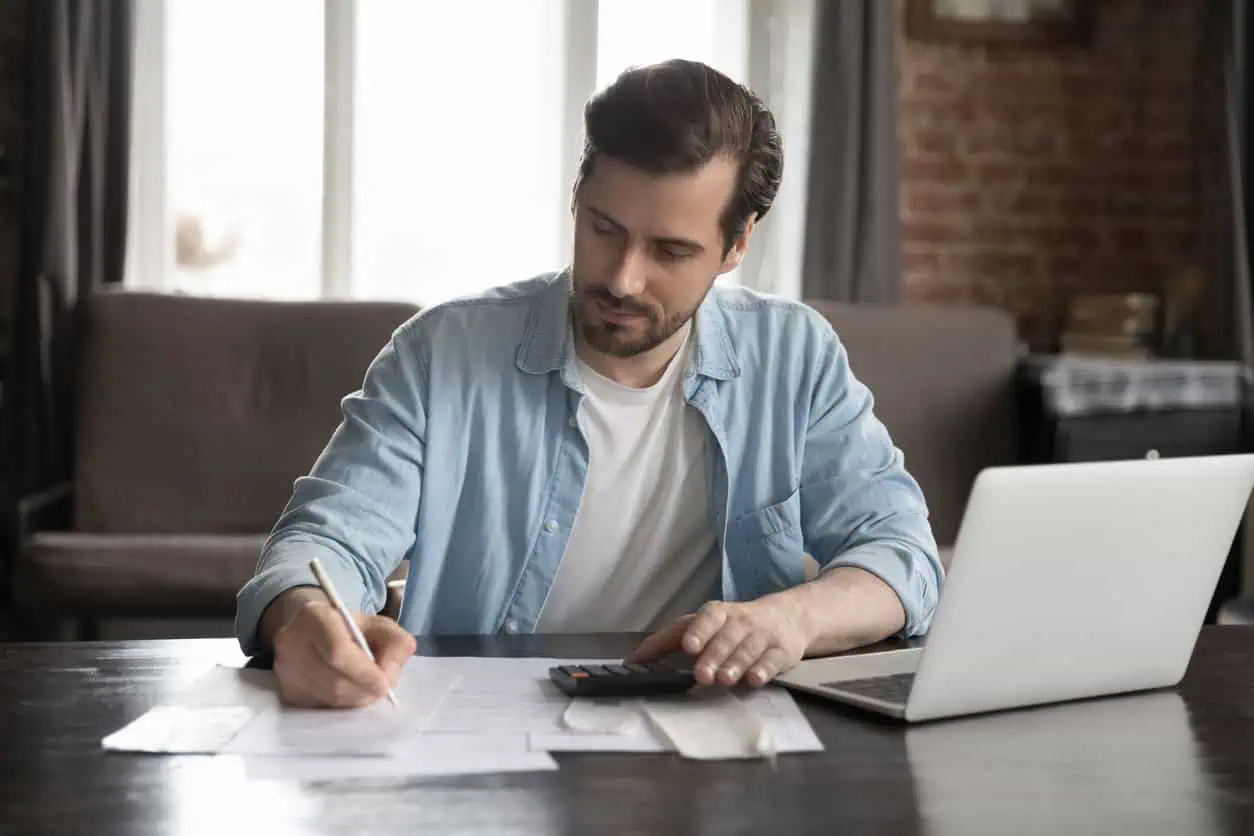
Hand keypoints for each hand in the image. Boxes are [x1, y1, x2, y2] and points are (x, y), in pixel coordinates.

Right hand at [271, 593, 416, 708]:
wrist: (317, 633)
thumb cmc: (353, 629)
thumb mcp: (382, 626)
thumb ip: (396, 645)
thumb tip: (388, 676)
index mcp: (315, 616)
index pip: (337, 650)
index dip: (363, 672)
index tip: (384, 684)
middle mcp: (291, 642)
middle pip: (333, 680)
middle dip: (363, 690)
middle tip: (380, 691)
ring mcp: (284, 669)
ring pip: (327, 697)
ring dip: (355, 699)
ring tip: (367, 690)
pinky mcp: (286, 691)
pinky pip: (319, 707)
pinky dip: (341, 706)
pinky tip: (349, 692)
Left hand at [627, 598, 811, 687]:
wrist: (788, 617)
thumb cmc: (734, 625)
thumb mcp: (703, 625)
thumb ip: (669, 639)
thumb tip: (634, 659)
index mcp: (718, 614)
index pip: (708, 618)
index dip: (699, 631)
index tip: (688, 647)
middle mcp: (741, 622)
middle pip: (727, 638)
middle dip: (714, 656)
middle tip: (702, 675)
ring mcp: (763, 636)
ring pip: (749, 649)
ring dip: (735, 664)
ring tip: (724, 680)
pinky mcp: (782, 652)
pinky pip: (773, 661)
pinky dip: (764, 670)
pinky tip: (755, 679)